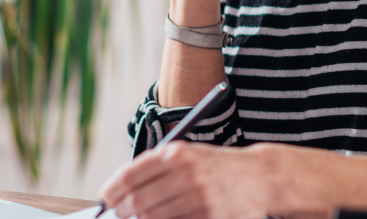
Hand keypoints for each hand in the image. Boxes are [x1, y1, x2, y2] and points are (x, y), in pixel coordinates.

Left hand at [98, 142, 273, 218]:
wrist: (261, 177)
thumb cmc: (217, 167)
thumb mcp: (189, 155)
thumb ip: (157, 168)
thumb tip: (122, 189)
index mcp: (177, 154)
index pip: (132, 174)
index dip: (113, 189)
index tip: (105, 198)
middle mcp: (187, 174)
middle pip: (139, 200)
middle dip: (123, 210)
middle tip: (119, 214)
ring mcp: (199, 198)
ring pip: (154, 217)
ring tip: (140, 217)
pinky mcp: (210, 217)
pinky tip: (166, 218)